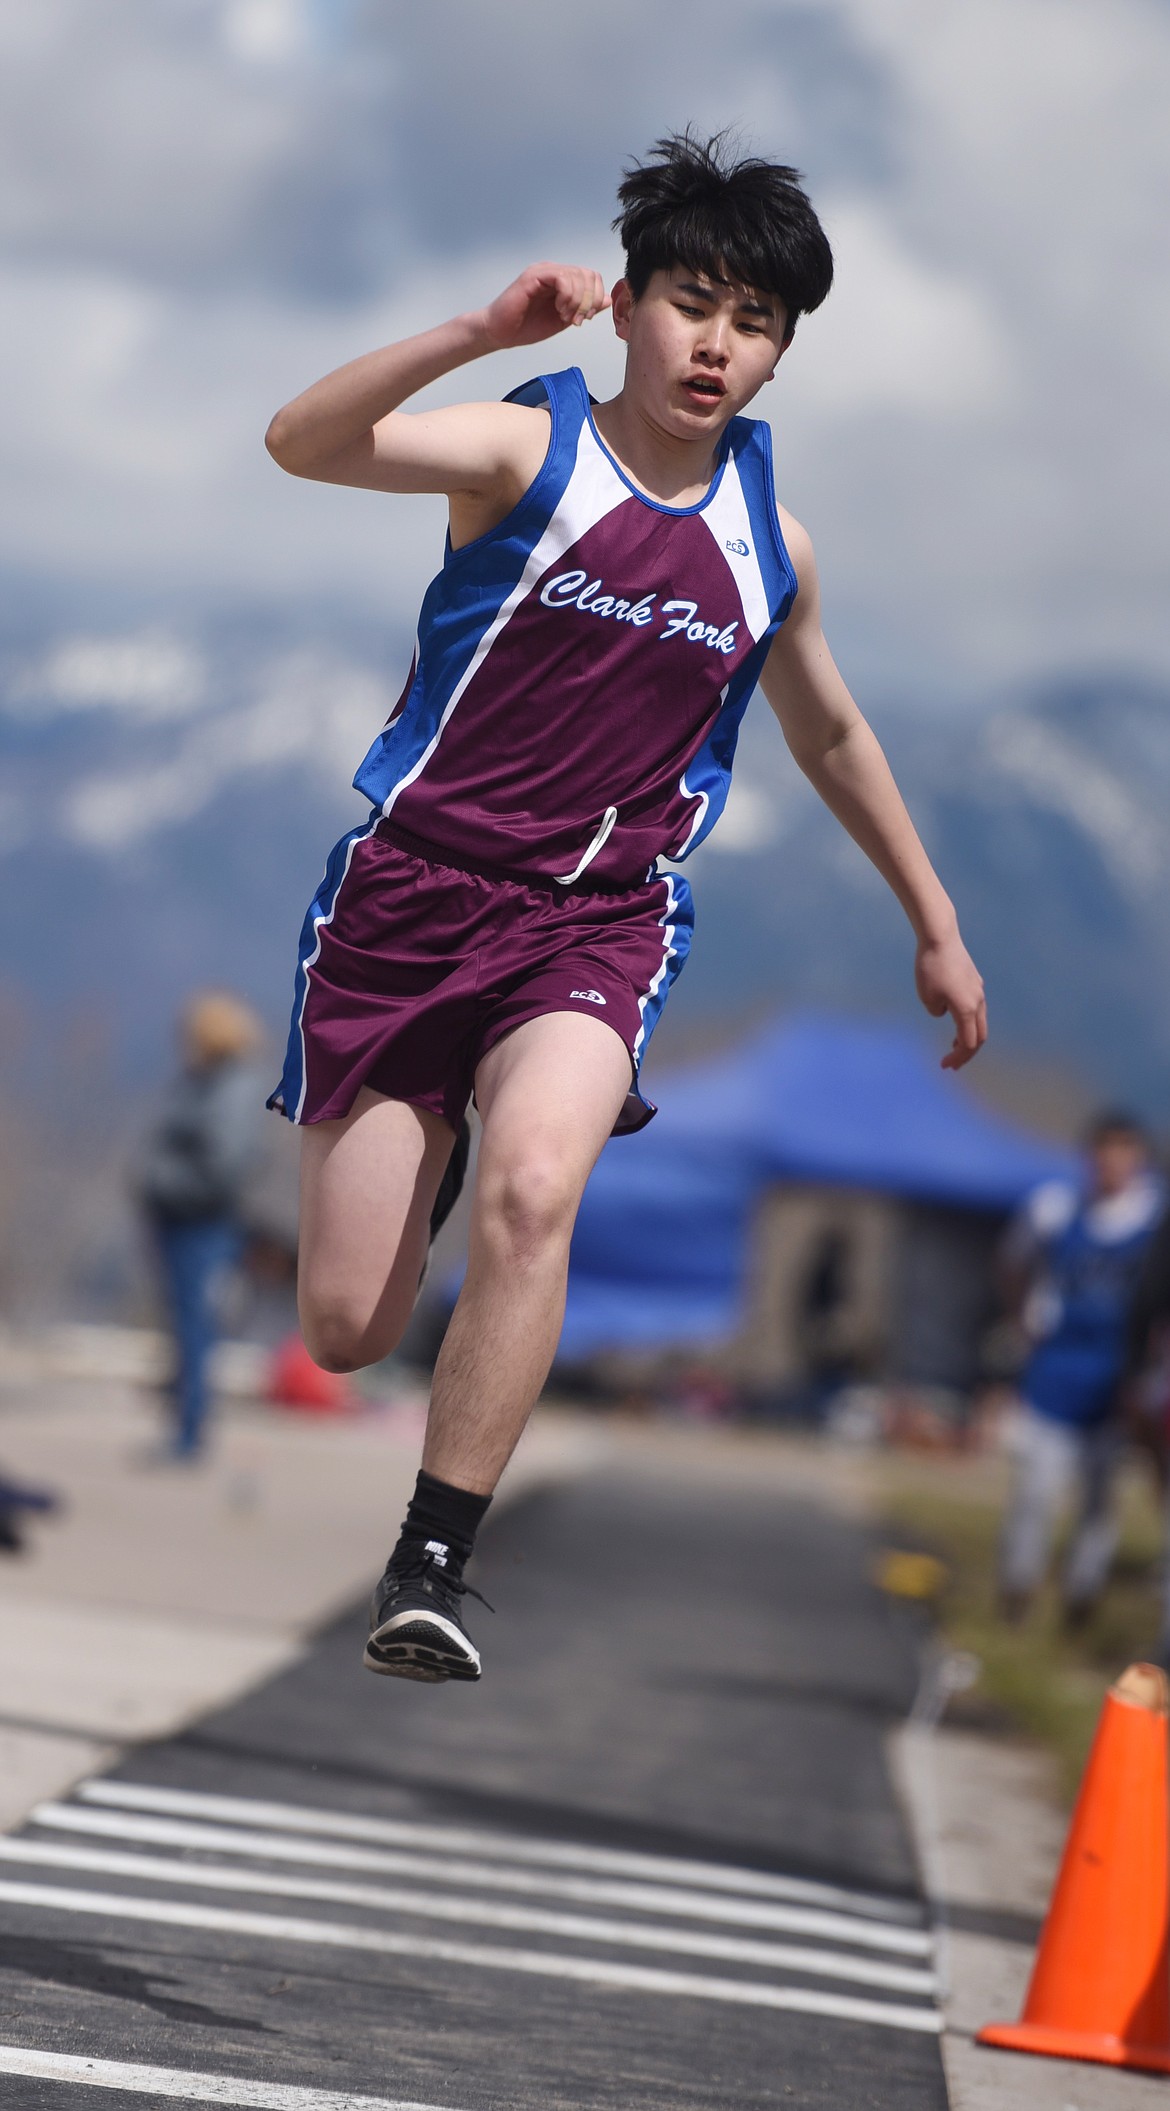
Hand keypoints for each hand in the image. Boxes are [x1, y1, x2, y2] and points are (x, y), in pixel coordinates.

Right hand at [480, 263, 610, 350]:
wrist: (499, 333)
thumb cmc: (526, 327)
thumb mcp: (564, 320)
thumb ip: (584, 308)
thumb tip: (607, 300)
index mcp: (561, 281)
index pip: (591, 277)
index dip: (595, 298)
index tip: (584, 318)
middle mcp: (553, 272)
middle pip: (588, 274)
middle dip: (588, 301)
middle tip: (577, 320)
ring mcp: (543, 272)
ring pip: (577, 275)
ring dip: (577, 301)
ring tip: (565, 316)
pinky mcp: (534, 276)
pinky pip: (562, 278)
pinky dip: (567, 296)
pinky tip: (559, 310)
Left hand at [915, 927, 986, 1070]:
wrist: (940, 937)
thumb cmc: (930, 968)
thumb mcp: (926, 997)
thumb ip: (937, 1011)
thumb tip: (944, 1011)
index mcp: (967, 1010)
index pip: (968, 1044)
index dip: (958, 1058)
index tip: (944, 1066)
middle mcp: (978, 1002)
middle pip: (979, 1036)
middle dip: (966, 1053)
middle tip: (951, 1064)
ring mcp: (978, 990)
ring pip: (979, 1022)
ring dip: (968, 1037)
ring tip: (953, 1047)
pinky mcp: (975, 981)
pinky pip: (975, 1008)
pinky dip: (968, 1021)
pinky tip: (955, 1020)